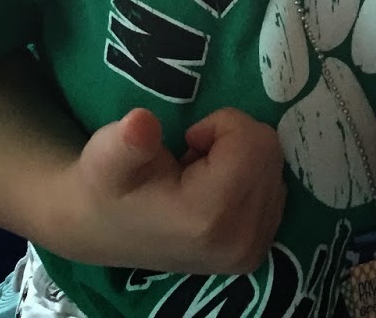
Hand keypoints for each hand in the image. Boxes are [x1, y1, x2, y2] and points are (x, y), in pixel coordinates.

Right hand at [65, 106, 286, 273]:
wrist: (101, 230)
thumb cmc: (106, 185)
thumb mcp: (105, 155)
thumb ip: (128, 140)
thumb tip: (140, 124)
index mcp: (208, 217)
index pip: (252, 141)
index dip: (220, 124)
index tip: (189, 140)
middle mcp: (240, 242)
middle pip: (268, 152)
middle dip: (232, 138)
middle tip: (193, 157)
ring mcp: (250, 251)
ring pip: (274, 167)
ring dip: (240, 157)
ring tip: (200, 174)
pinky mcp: (255, 252)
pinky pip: (274, 188)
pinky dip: (248, 176)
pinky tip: (215, 189)